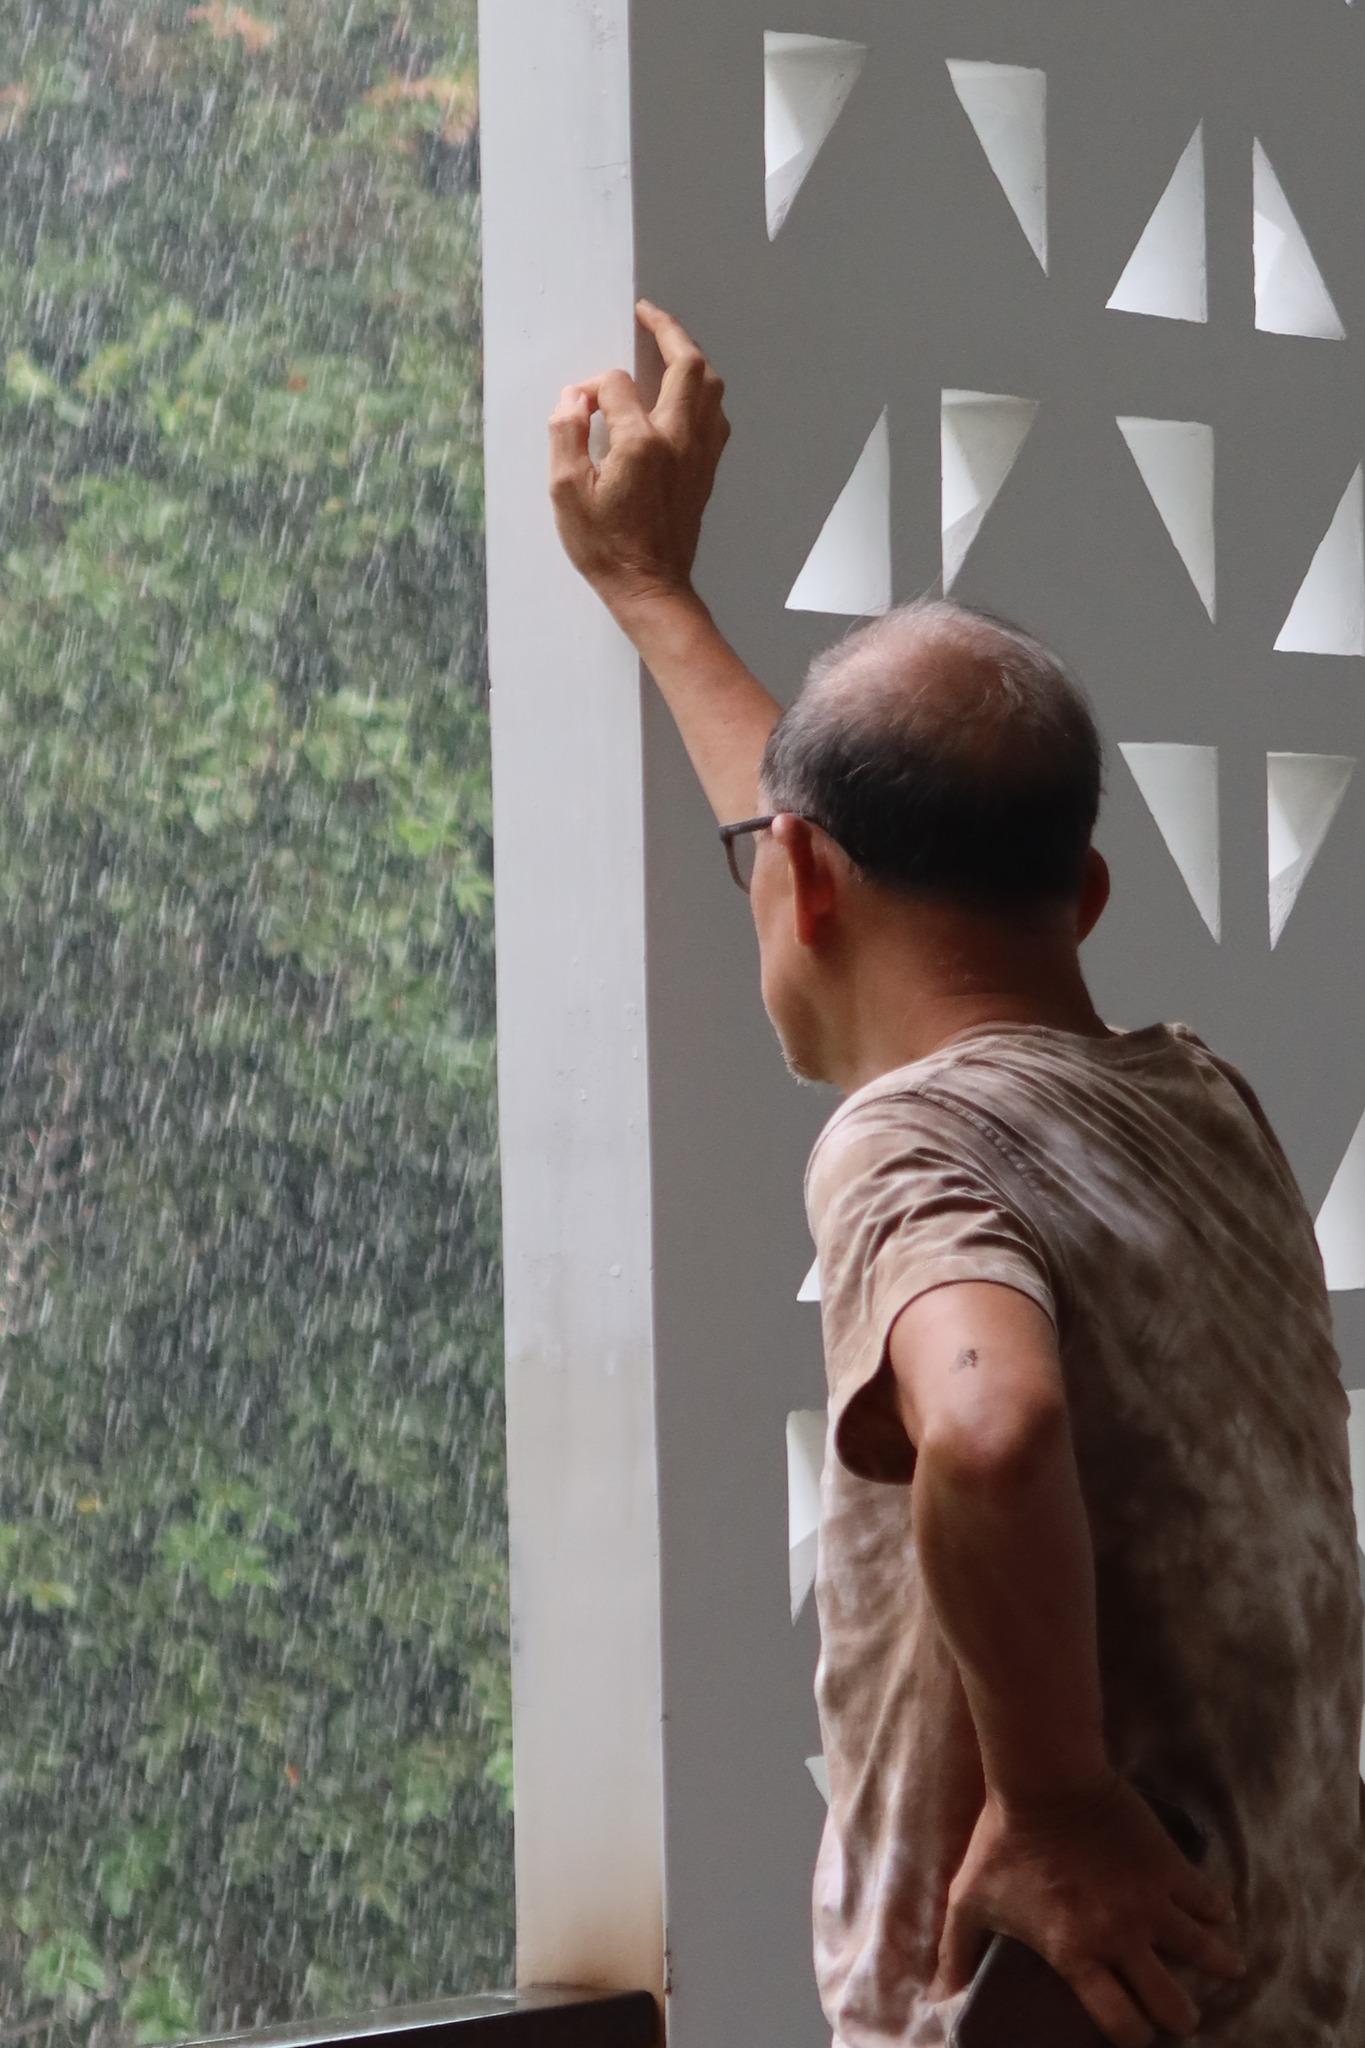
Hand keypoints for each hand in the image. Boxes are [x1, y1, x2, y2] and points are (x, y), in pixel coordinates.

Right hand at [549, 301, 729, 613]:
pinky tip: (683, 396)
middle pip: (688, 365)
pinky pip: (715, 416)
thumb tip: (576, 397)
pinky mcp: (708, 470)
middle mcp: (679, 440)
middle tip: (647, 314)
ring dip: (692, 359)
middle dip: (668, 330)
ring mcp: (700, 454)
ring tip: (668, 349)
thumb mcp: (565, 493)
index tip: (578, 405)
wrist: (650, 589)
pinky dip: (701, 394)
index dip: (593, 387)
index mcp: (641, 443)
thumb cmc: (604, 547)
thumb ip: (565, 435)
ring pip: (711, 387)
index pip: (617, 385)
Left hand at [933, 1774, 1244, 2046]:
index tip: (1135, 2032)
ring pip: (1207, 1956)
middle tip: (1179, 2011)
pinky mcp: (1170, 1867)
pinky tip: (1215, 1915)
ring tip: (1224, 1966)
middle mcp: (1121, 1938)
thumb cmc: (1004, 1840)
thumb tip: (938, 1999)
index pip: (1121, 2024)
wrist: (1044, 1779)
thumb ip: (956, 1953)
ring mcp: (1152, 1903)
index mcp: (1076, 1955)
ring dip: (1217, 1966)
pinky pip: (1211, 1901)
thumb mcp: (971, 1900)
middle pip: (1172, 2004)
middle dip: (1179, 2016)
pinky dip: (1216, 1912)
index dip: (1132, 2036)